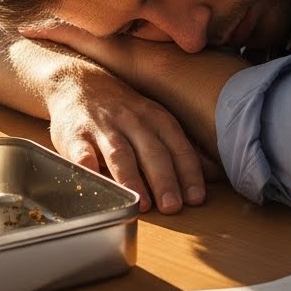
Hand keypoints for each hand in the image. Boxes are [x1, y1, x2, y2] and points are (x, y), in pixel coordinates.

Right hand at [40, 58, 207, 213]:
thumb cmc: (124, 111)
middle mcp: (132, 121)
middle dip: (164, 180)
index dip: (188, 173)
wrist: (78, 83)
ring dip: (130, 178)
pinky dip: (85, 164)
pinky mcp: (74, 134)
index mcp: (156, 119)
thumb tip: (216, 174)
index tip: (196, 198)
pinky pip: (80, 150)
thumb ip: (181, 149)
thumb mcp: (157, 121)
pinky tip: (90, 177)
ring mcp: (102, 127)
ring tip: (140, 202)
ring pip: (119, 153)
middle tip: (172, 206)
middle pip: (151, 152)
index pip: (177, 147)